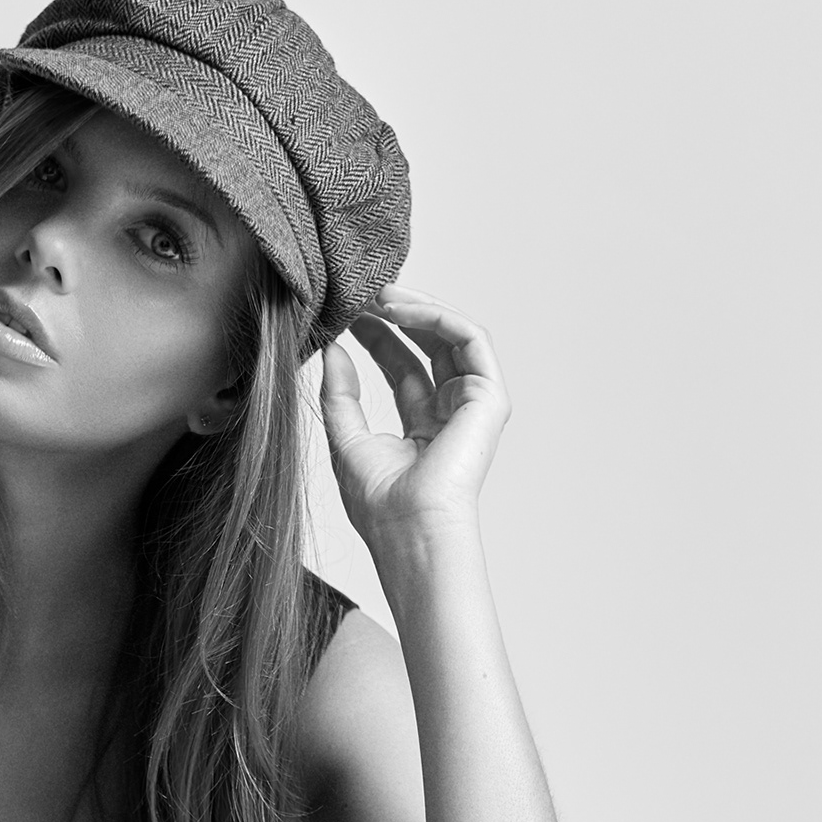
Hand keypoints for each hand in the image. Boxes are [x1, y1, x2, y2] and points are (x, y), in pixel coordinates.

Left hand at [320, 285, 509, 545]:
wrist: (408, 528)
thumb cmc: (380, 504)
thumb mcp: (345, 437)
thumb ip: (340, 393)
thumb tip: (332, 349)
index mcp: (423, 428)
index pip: (404, 368)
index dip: (379, 337)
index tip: (351, 314)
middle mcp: (452, 414)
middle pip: (430, 347)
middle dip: (399, 315)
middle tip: (366, 293)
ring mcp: (473, 405)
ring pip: (452, 336)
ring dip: (417, 308)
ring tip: (381, 294)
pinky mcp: (489, 397)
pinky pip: (469, 338)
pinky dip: (436, 316)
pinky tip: (401, 310)